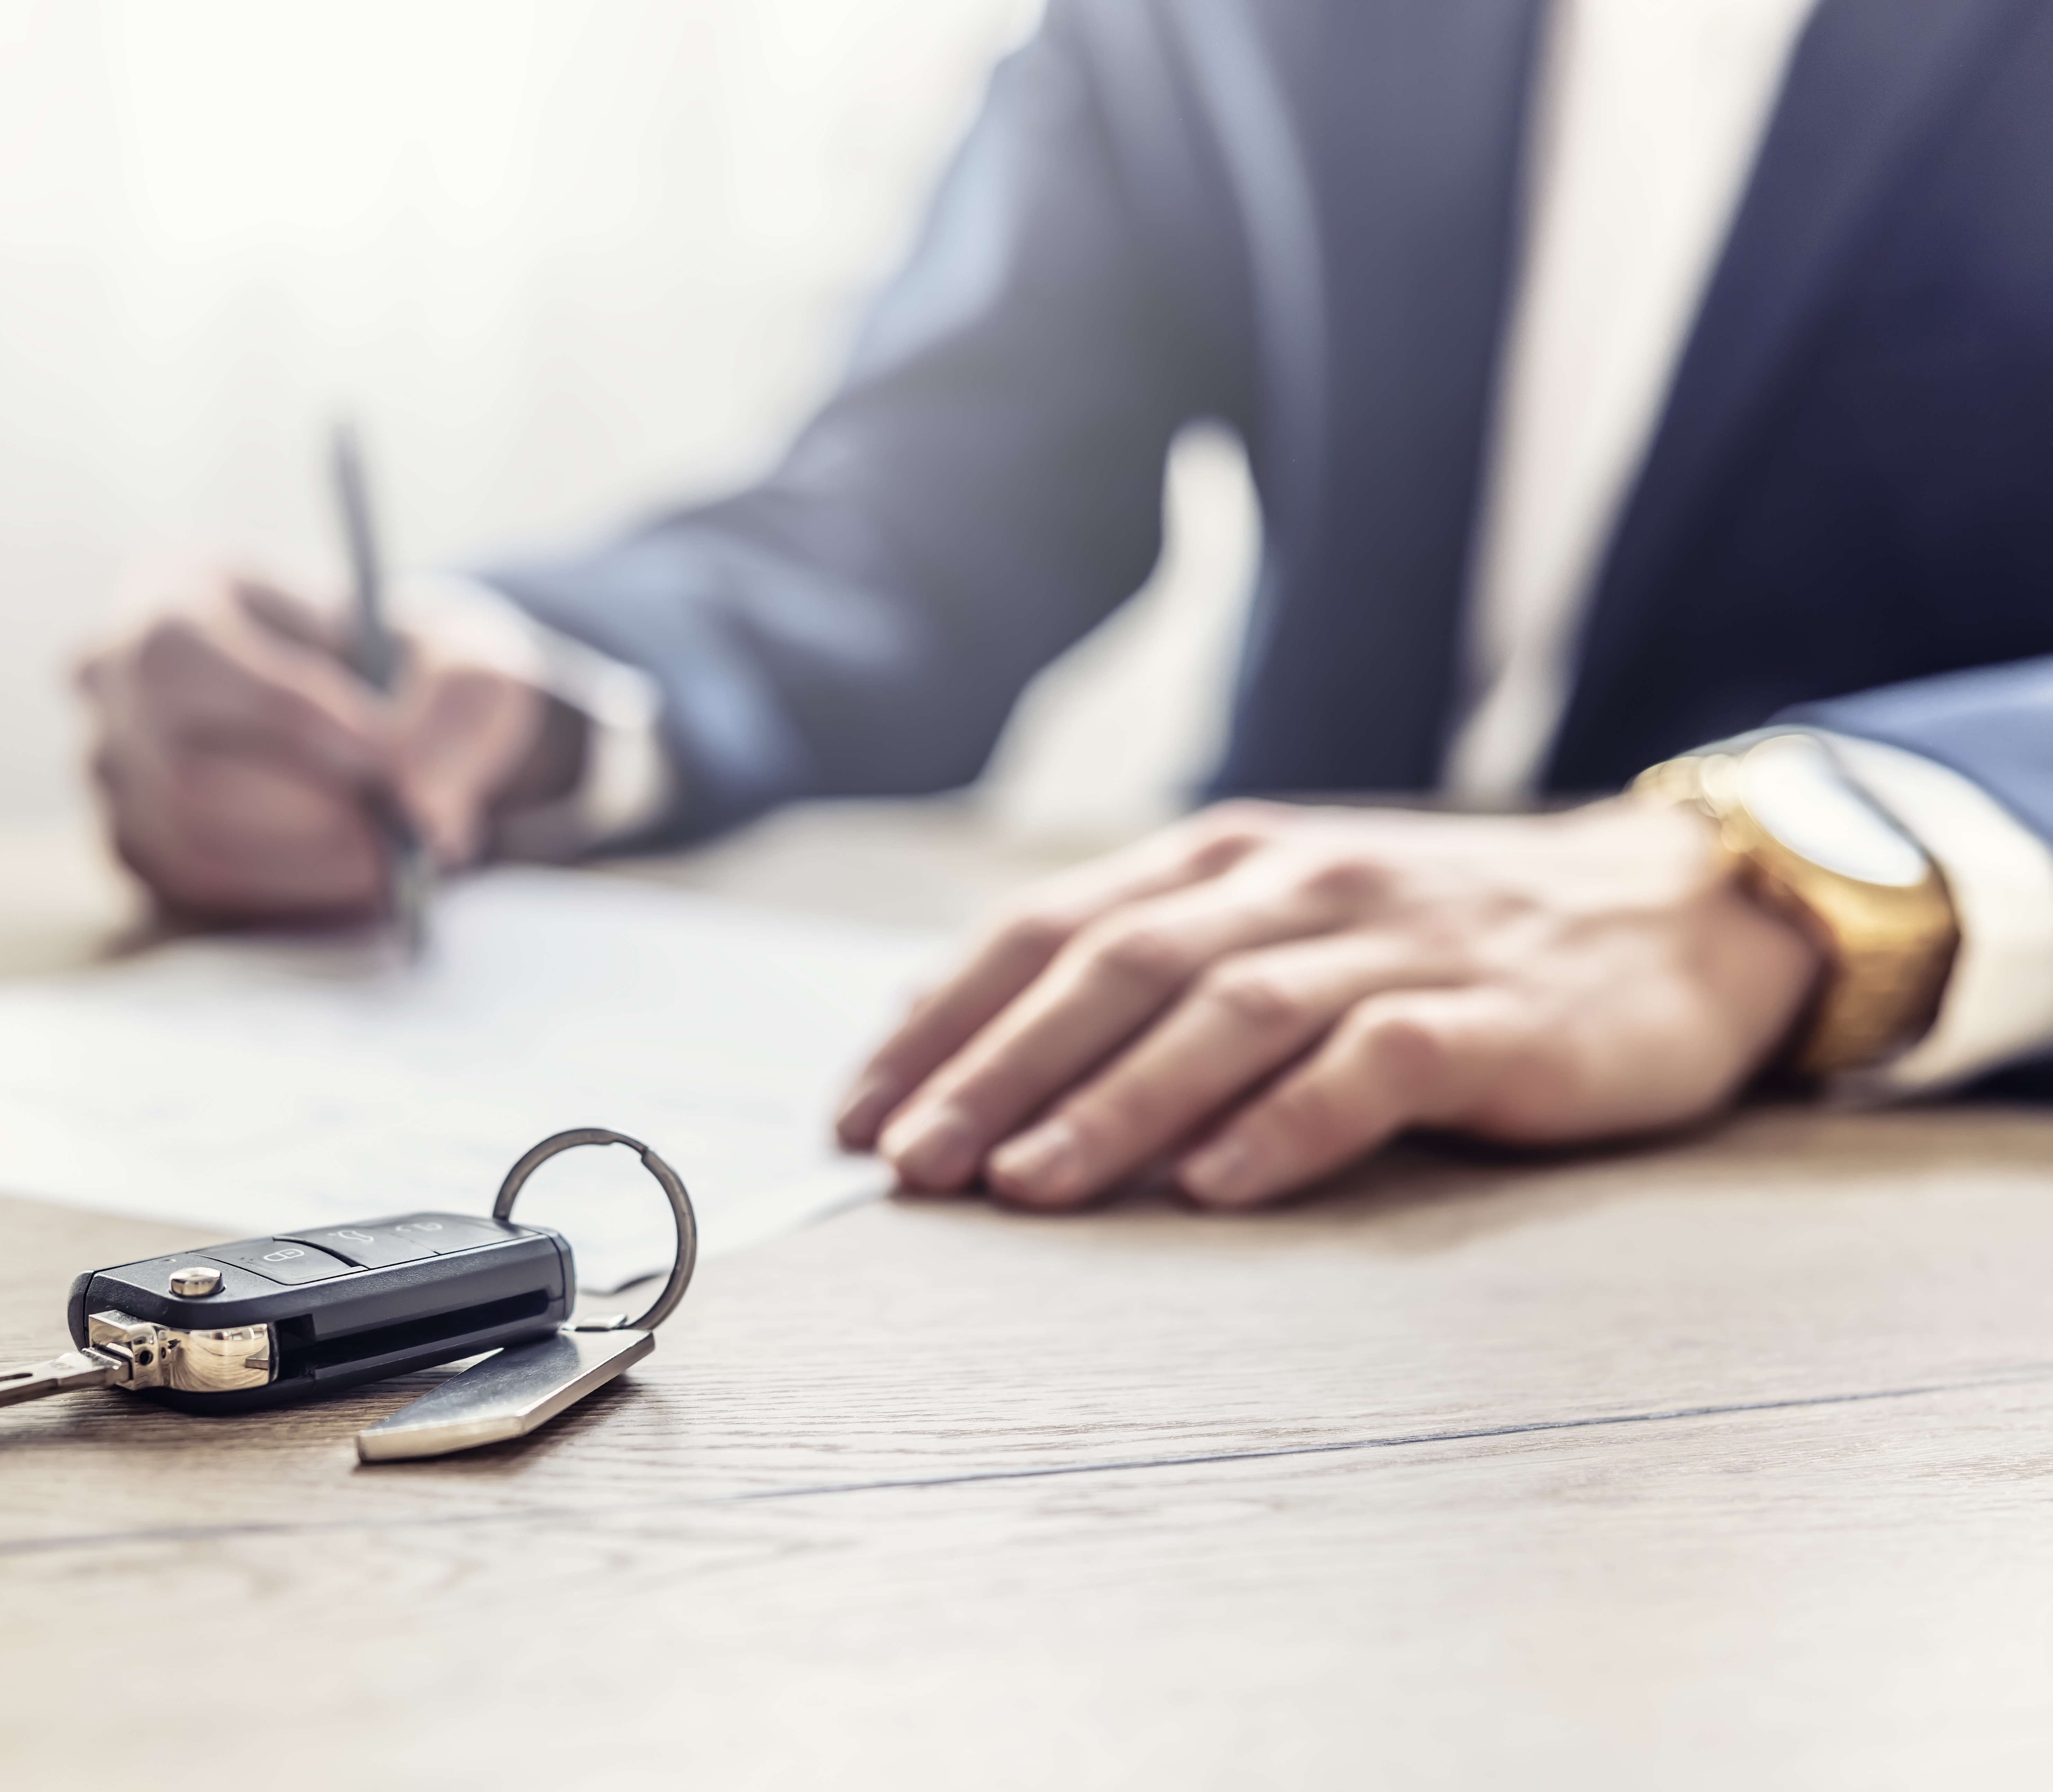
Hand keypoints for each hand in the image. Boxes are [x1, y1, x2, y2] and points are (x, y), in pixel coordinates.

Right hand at [75, 563, 554, 918]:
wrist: (382, 715)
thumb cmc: (407, 664)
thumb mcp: (456, 658)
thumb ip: (453, 713)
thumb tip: (424, 806)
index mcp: (168, 593)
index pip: (183, 658)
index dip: (283, 714)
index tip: (386, 759)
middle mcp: (109, 681)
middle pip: (185, 768)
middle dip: (315, 810)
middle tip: (415, 829)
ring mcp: (111, 772)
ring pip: (191, 840)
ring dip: (311, 861)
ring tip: (404, 852)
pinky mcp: (139, 847)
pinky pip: (200, 889)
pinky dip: (292, 890)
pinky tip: (361, 872)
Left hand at [835, 799, 1822, 1208]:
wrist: (1672, 913)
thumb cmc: (1436, 940)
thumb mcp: (1277, 923)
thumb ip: (1147, 966)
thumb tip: (974, 1038)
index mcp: (1225, 861)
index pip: (1049, 929)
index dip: (946, 1019)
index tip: (859, 1110)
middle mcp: (1294, 885)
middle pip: (1116, 970)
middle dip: (999, 1068)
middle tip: (912, 1162)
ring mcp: (1395, 946)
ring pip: (1226, 1016)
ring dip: (1115, 1104)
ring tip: (1025, 1187)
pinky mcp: (1491, 1016)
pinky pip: (1374, 1066)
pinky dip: (1287, 1124)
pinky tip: (1217, 1186)